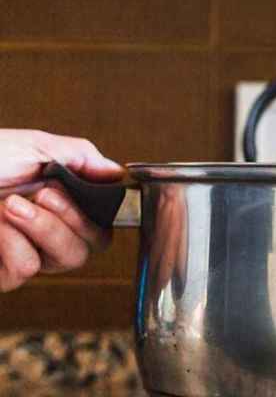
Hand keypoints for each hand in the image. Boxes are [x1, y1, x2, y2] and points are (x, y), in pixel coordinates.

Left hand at [0, 130, 122, 291]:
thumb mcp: (34, 145)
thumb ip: (82, 157)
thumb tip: (119, 173)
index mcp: (60, 200)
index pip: (104, 223)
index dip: (96, 214)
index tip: (71, 191)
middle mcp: (46, 230)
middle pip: (90, 246)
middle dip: (66, 219)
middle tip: (38, 194)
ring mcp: (25, 253)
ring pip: (65, 260)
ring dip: (37, 228)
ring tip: (6, 206)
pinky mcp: (2, 273)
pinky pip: (26, 269)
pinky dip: (9, 243)